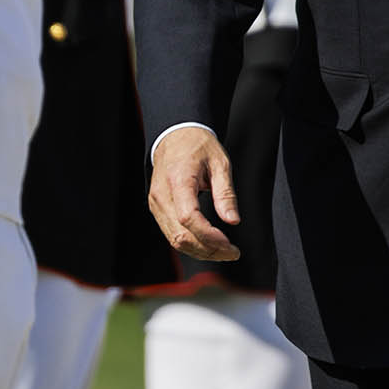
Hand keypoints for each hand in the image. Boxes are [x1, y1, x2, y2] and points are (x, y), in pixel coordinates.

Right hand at [148, 126, 241, 261]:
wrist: (175, 135)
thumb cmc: (197, 146)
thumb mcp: (220, 163)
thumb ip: (225, 193)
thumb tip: (232, 220)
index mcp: (178, 180)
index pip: (188, 218)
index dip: (209, 236)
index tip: (229, 244)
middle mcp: (162, 195)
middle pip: (181, 235)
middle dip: (209, 250)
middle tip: (233, 253)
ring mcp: (156, 204)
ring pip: (175, 240)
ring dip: (201, 251)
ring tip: (223, 252)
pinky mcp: (157, 209)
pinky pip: (172, 234)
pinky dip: (191, 244)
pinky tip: (208, 245)